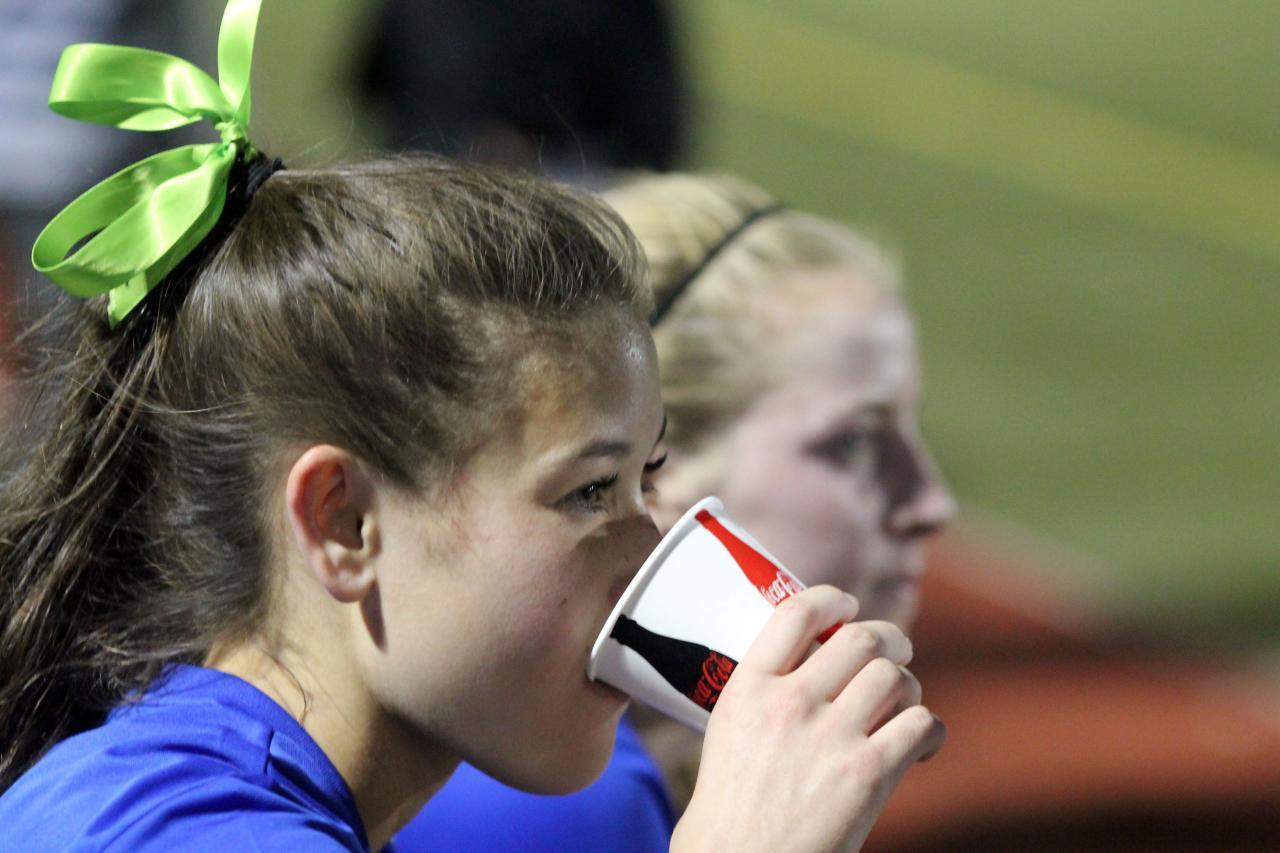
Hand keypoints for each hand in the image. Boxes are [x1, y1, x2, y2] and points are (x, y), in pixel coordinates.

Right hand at [671, 585, 944, 852]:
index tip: (848, 605)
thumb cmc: (733, 807)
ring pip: (895, 676)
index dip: (832, 599)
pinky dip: (930, 730)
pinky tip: (921, 743)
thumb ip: (766, 693)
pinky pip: (922, 724)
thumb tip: (814, 664)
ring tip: (901, 705)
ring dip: (907, 687)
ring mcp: (830, 737)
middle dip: (888, 638)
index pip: (796, 612)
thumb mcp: (729, 730)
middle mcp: (789, 702)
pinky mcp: (867, 773)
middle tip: (895, 650)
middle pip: (860, 637)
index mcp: (748, 687)